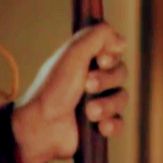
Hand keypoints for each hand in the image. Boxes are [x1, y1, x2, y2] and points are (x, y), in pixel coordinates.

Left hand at [11, 23, 128, 162]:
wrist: (40, 127)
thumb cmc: (52, 89)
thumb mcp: (73, 53)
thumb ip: (99, 36)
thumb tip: (122, 40)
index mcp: (84, 61)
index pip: (115, 52)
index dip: (111, 57)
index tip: (100, 60)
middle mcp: (92, 80)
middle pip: (121, 74)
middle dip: (107, 81)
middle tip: (87, 86)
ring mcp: (97, 103)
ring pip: (122, 98)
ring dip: (108, 105)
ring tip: (89, 112)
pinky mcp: (98, 125)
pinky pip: (120, 122)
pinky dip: (112, 124)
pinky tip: (100, 127)